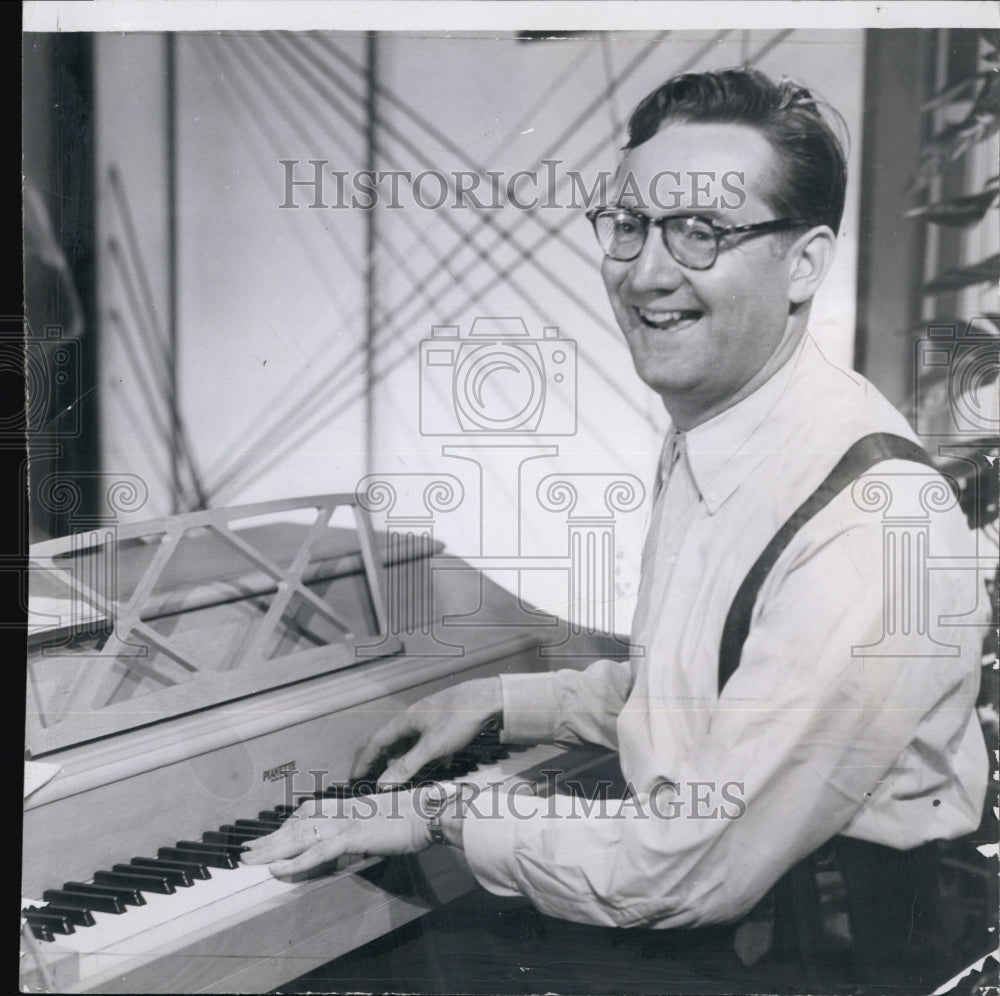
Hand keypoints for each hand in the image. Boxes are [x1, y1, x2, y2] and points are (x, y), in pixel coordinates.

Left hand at [240, 790, 432, 877]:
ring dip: (271, 850)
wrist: (430, 813)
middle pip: (297, 825)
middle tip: (246, 851)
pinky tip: (276, 869)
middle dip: (270, 839)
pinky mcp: (351, 837)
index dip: (286, 825)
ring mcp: (345, 823)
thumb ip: (367, 828)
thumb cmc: (415, 818)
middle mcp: (342, 811)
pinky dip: (294, 863)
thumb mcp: (385, 822)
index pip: (309, 814)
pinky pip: (316, 853)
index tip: (271, 835)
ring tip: (248, 860)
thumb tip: (355, 841)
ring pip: (299, 838)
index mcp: (350, 806)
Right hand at [349, 677, 502, 785]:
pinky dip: (428, 757)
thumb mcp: (431, 747)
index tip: (354, 778)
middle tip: (375, 783)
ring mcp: (429, 721)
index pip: (375, 743)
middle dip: (382, 763)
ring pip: (411, 744)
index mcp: (404, 721)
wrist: (488, 699)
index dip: (363, 761)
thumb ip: (407, 766)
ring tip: (404, 780)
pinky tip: (439, 766)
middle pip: (391, 743)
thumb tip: (382, 783)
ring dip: (406, 762)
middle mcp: (413, 720)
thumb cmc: (458, 719)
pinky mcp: (444, 725)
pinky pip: (429, 744)